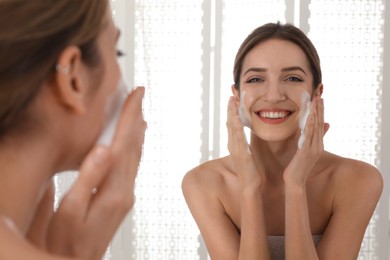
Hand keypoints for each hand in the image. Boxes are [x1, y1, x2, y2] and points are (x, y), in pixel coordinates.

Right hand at [28, 87, 145, 258]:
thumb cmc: (66, 242)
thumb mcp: (70, 211)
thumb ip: (88, 178)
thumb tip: (102, 148)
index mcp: (113, 190)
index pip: (124, 144)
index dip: (130, 117)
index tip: (136, 95)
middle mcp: (125, 191)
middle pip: (134, 146)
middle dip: (136, 118)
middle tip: (140, 96)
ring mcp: (126, 196)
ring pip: (135, 156)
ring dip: (137, 132)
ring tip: (139, 113)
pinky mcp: (122, 200)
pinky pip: (132, 166)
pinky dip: (134, 149)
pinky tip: (133, 144)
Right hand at [227, 96, 263, 188]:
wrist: (250, 185)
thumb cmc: (250, 170)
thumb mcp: (247, 153)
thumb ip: (246, 144)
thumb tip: (247, 136)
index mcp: (234, 143)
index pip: (232, 124)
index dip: (232, 111)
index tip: (233, 99)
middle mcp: (232, 144)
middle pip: (229, 122)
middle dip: (230, 109)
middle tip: (231, 95)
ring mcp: (235, 148)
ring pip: (232, 127)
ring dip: (232, 114)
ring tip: (232, 101)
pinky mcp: (240, 153)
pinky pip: (237, 137)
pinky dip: (236, 127)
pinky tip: (236, 118)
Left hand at [283, 96, 328, 186]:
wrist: (295, 181)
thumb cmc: (297, 167)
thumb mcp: (304, 152)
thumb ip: (308, 143)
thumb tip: (311, 134)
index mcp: (318, 145)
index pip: (320, 124)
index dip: (320, 111)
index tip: (320, 99)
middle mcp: (318, 145)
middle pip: (320, 123)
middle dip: (319, 109)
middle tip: (319, 95)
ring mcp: (313, 149)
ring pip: (316, 128)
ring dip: (316, 114)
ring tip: (316, 101)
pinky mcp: (306, 152)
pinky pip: (309, 136)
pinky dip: (311, 126)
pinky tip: (311, 117)